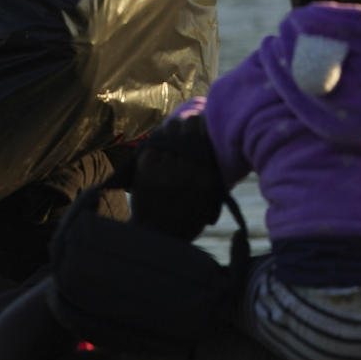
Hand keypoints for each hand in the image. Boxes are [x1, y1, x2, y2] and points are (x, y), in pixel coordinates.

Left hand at [131, 115, 223, 240]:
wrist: (156, 235)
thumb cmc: (187, 218)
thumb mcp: (210, 198)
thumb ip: (213, 172)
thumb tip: (214, 141)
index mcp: (206, 178)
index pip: (206, 138)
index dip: (204, 126)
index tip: (203, 124)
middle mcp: (187, 170)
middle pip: (188, 130)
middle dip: (188, 124)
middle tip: (188, 125)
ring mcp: (164, 168)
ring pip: (170, 132)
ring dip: (172, 129)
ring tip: (174, 131)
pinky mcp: (146, 168)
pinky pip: (154, 143)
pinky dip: (158, 139)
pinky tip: (161, 140)